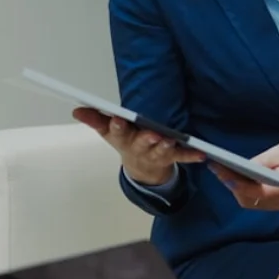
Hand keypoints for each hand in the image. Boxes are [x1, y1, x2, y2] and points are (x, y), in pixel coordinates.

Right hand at [72, 107, 205, 184]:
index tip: (118, 118)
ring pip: (160, 150)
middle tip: (152, 133)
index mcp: (123, 139)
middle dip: (146, 138)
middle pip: (141, 143)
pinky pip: (182, 157)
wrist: (141, 169)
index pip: (117, 131)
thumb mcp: (109, 132)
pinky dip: (191, 155)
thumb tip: (77, 110)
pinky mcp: (171, 157)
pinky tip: (202, 154)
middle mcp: (139, 147)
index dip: (117, 126)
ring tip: (171, 140)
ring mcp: (155, 154)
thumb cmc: (126, 142)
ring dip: (166, 146)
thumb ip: (95, 119)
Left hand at [210, 139, 278, 210]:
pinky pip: (252, 200)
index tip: (224, 173)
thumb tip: (240, 168)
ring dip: (234, 188)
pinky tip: (233, 177)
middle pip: (249, 199)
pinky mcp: (273, 202)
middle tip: (217, 168)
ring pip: (248, 201)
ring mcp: (277, 204)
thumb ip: (261, 162)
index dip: (239, 184)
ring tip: (221, 171)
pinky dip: (241, 190)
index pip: (258, 191)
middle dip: (232, 185)